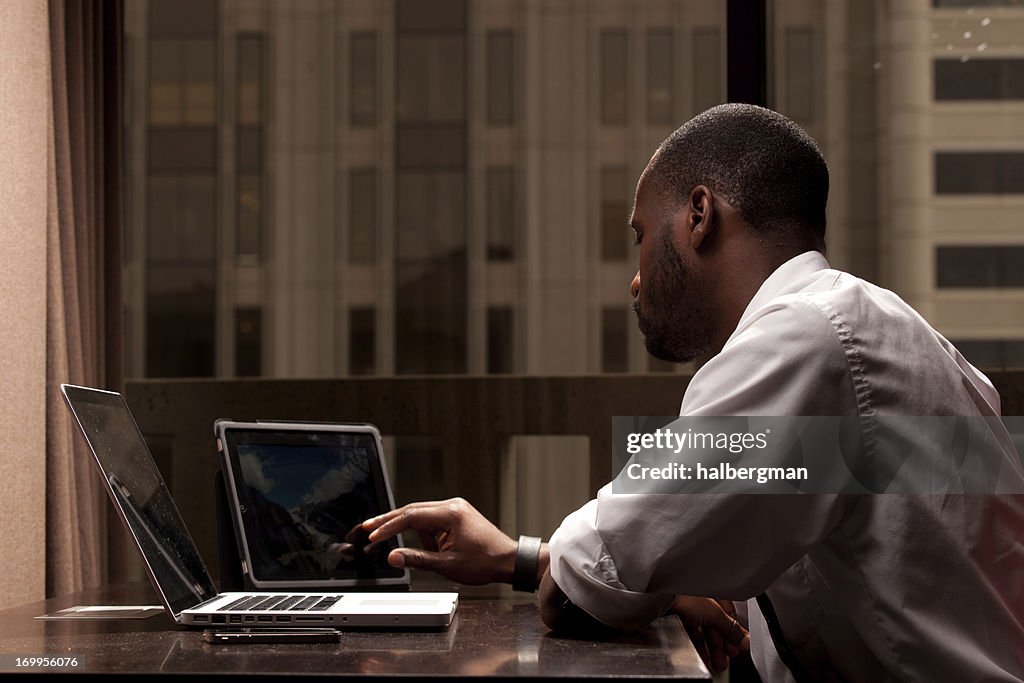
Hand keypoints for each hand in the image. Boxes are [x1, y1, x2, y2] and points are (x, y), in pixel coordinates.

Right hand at [360, 498, 518, 584]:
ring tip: (438, 556)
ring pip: (422, 517)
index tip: (373, 535)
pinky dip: (428, 535)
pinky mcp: (457, 515)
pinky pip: (433, 522)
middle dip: (390, 521)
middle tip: (369, 529)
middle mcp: (452, 505)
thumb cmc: (485, 562)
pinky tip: (439, 551)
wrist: (509, 561)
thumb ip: (417, 559)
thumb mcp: (447, 564)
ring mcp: (455, 509)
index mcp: (450, 513)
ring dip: (417, 535)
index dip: (389, 527)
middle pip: (412, 510)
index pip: (411, 516)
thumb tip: (393, 556)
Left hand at [671, 596, 749, 673]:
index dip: (734, 631)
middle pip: (716, 624)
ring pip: (704, 629)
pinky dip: (698, 645)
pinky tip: (702, 656)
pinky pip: (691, 632)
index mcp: (714, 592)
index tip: (739, 646)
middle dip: (723, 644)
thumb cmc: (685, 595)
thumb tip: (746, 640)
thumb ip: (731, 628)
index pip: (729, 614)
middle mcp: (701, 597)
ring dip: (711, 648)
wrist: (659, 597)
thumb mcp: (714, 614)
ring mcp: (688, 606)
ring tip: (716, 663)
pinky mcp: (677, 615)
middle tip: (727, 659)